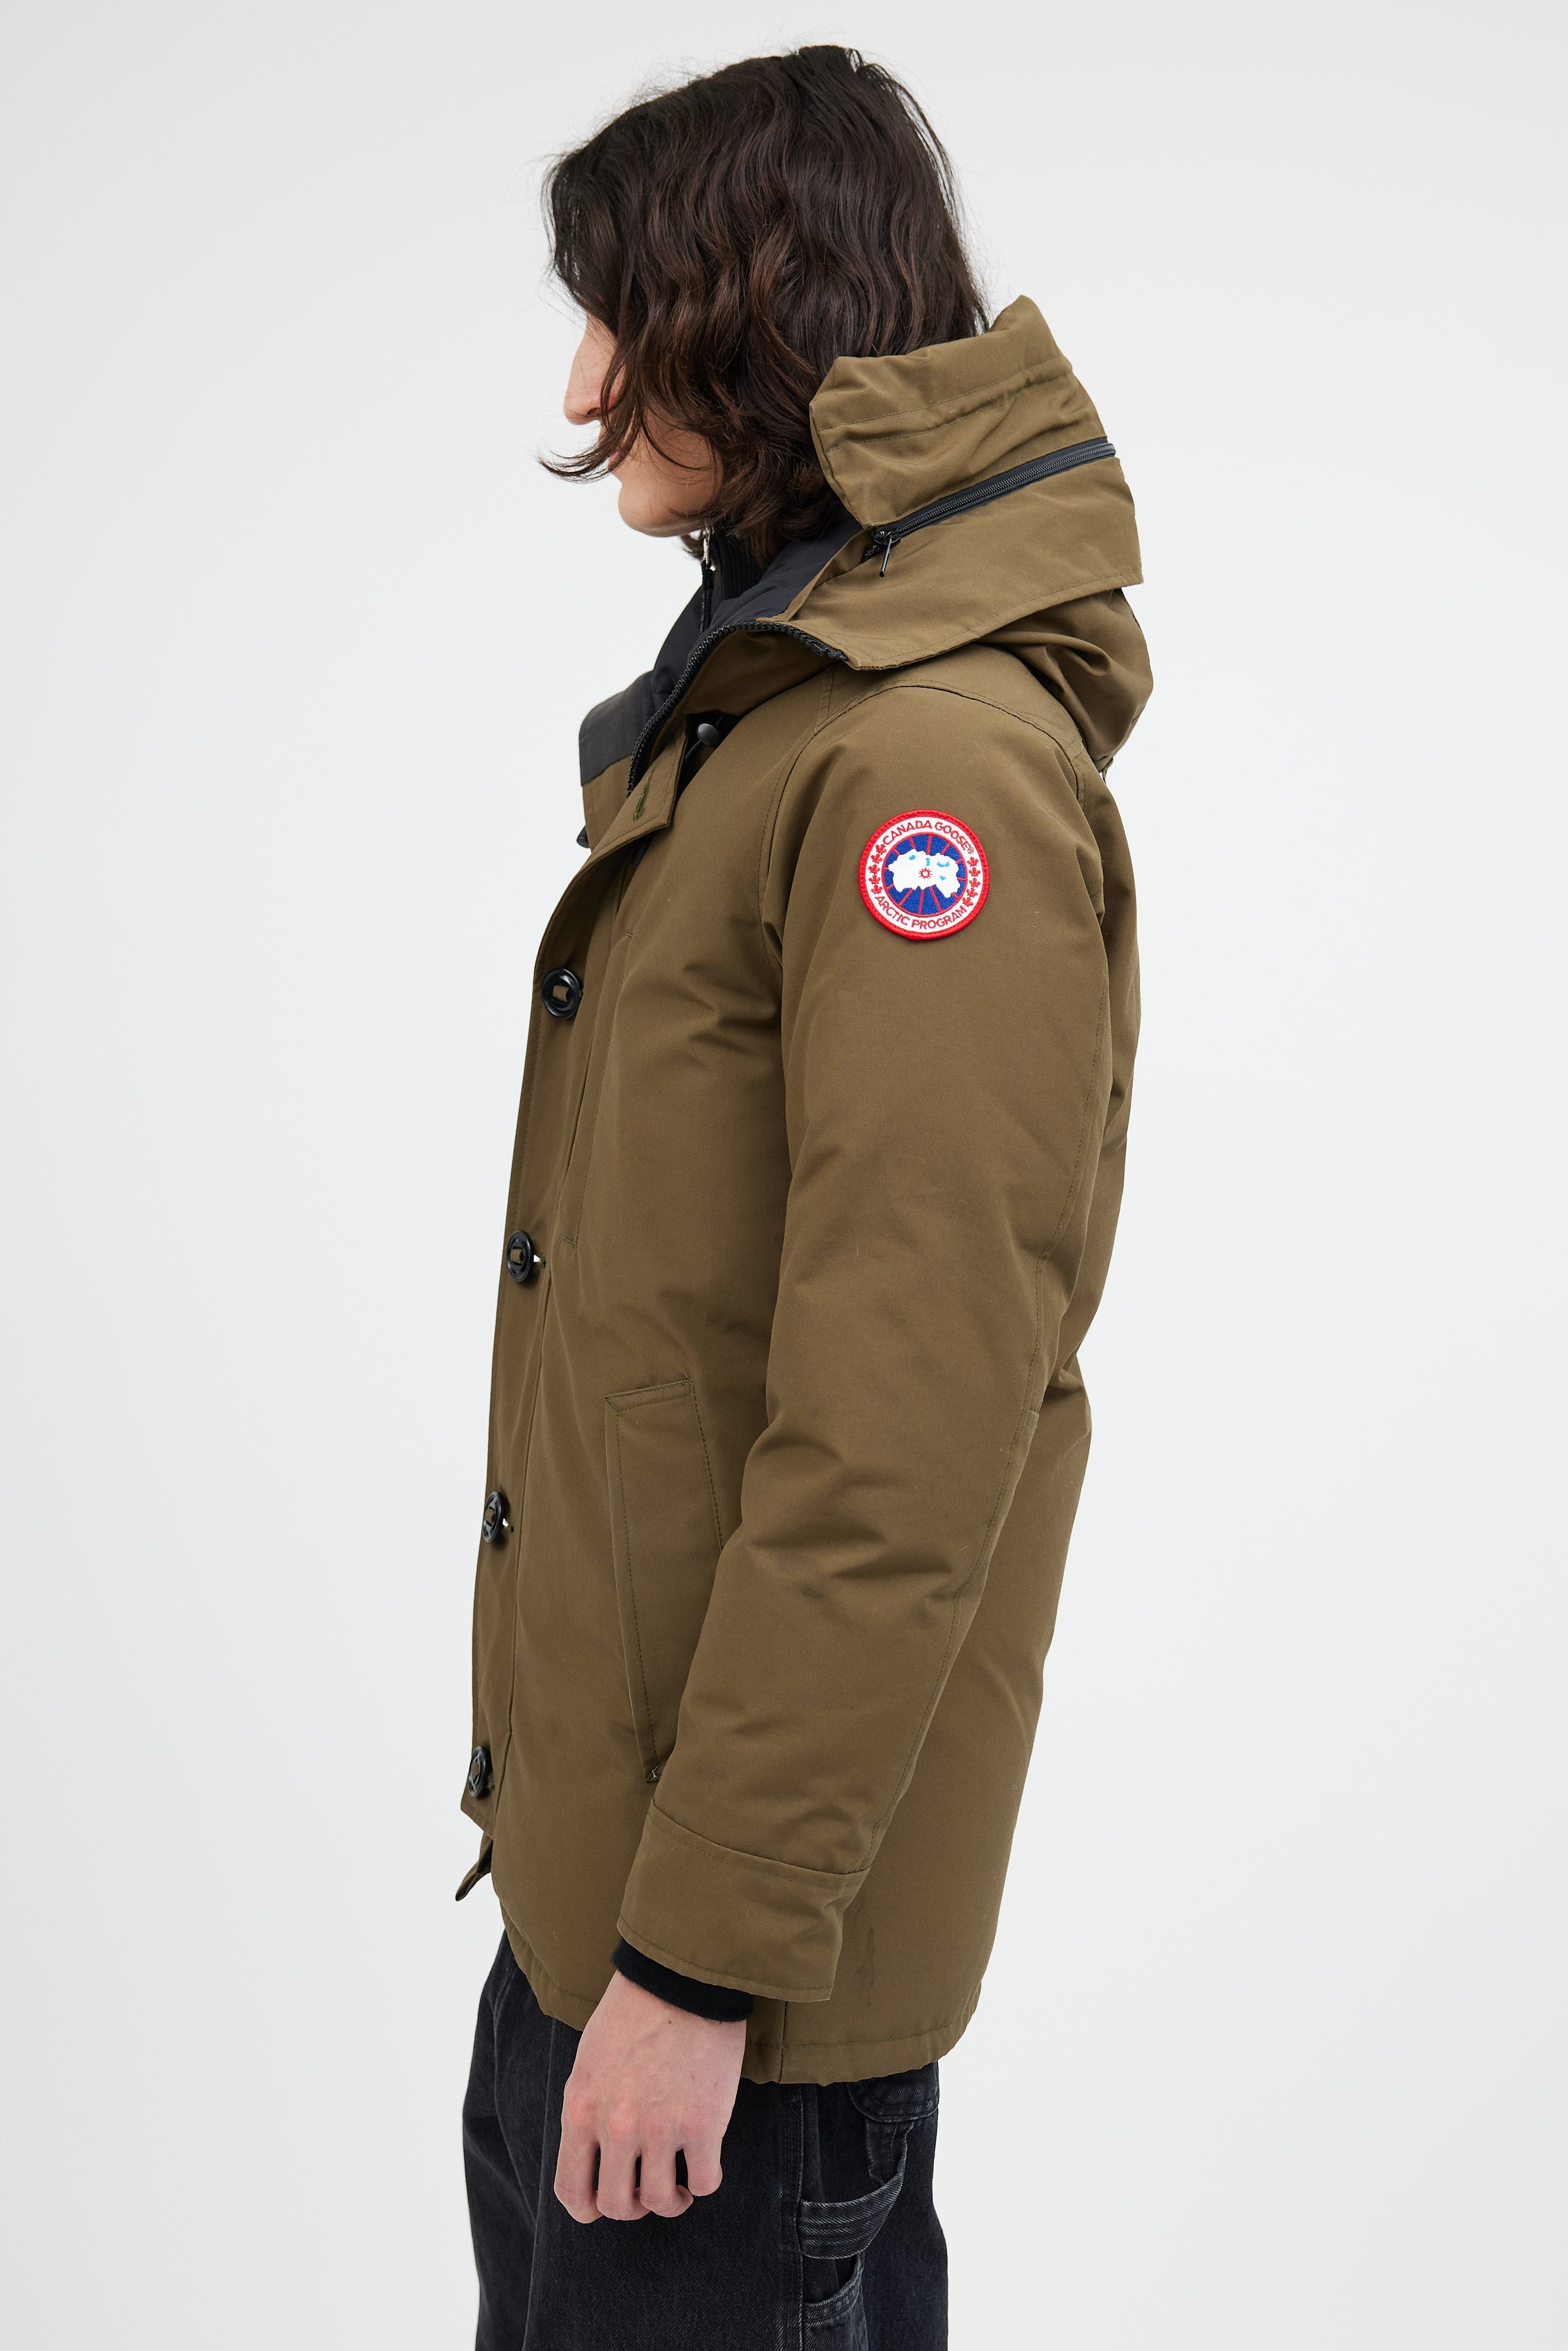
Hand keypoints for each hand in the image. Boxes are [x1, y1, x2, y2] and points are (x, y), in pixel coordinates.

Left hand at [554, 1970, 745, 2222]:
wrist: (682, 1977)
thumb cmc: (634, 2013)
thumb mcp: (589, 2064)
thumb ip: (588, 2112)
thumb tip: (595, 2158)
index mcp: (582, 2110)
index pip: (572, 2191)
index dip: (589, 2208)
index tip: (606, 2202)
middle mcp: (617, 2126)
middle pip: (617, 2205)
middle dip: (633, 2207)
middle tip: (647, 2189)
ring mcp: (661, 2127)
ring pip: (661, 2201)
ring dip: (671, 2200)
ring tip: (679, 2184)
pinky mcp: (704, 2123)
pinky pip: (705, 2182)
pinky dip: (704, 2180)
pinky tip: (703, 2162)